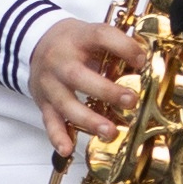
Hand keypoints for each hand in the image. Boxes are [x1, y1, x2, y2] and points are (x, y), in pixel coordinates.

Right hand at [30, 17, 146, 157]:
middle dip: (105, 91)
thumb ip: (116, 46)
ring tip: (110, 131)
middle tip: (130, 101)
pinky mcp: (44, 102)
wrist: (36, 44)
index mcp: (78, 38)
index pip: (100, 36)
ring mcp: (49, 83)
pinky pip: (49, 121)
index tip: (142, 60)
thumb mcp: (93, 34)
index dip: (123, 47)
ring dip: (88, 120)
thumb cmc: (73, 43)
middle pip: (77, 75)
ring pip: (65, 103)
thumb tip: (145, 63)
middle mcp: (60, 61)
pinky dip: (58, 136)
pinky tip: (67, 149)